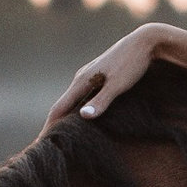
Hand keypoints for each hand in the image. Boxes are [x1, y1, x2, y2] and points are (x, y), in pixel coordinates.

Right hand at [44, 25, 181, 132]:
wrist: (145, 42)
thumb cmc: (132, 63)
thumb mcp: (118, 85)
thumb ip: (101, 101)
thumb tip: (83, 116)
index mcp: (81, 81)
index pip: (59, 108)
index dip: (50, 126)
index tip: (42, 143)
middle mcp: (81, 78)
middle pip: (63, 105)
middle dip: (55, 124)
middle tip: (48, 144)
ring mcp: (89, 76)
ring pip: (72, 100)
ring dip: (66, 117)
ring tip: (62, 134)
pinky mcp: (98, 76)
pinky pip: (82, 96)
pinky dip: (77, 109)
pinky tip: (82, 117)